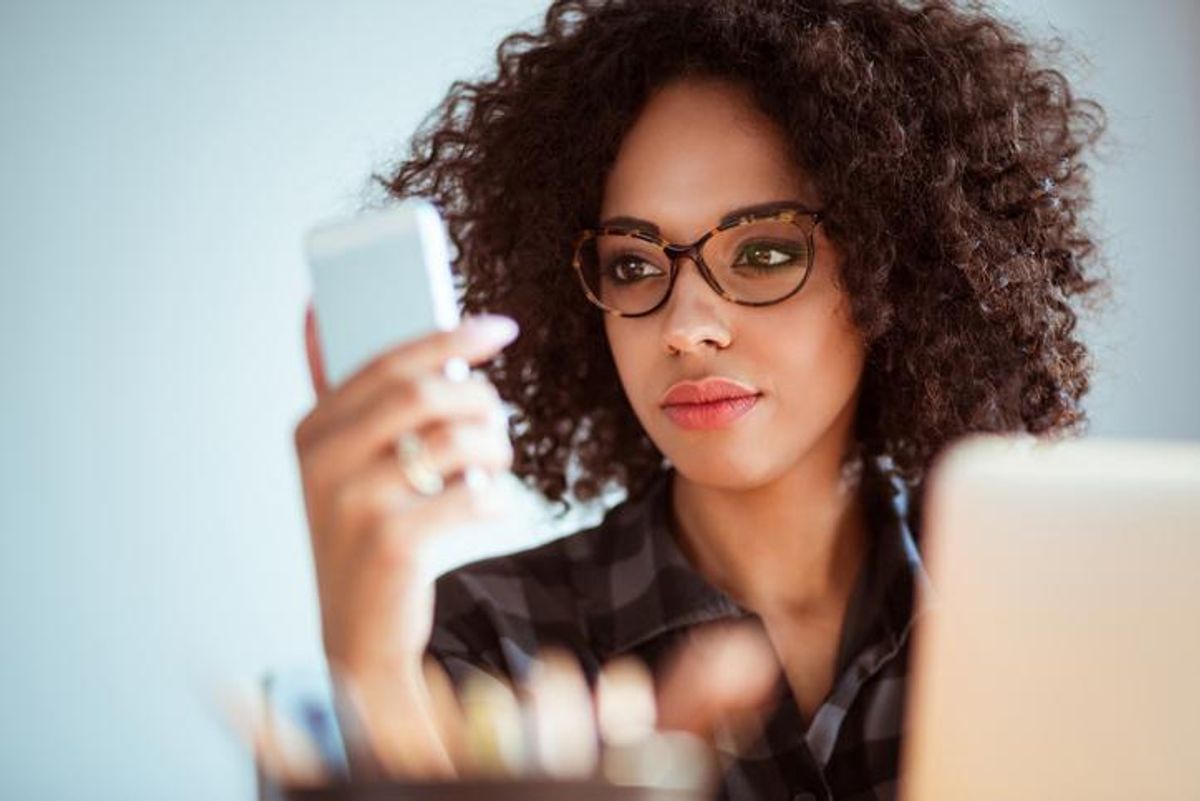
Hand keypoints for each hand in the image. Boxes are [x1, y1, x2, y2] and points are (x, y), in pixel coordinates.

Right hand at [294, 302, 519, 774]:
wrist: (358, 638)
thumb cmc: (365, 539)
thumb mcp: (349, 470)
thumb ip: (364, 405)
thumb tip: (355, 322)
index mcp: (312, 431)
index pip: (388, 362)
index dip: (450, 338)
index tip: (500, 328)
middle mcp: (322, 462)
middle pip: (423, 394)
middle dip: (478, 397)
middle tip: (498, 417)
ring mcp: (353, 505)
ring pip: (454, 441)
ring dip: (493, 449)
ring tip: (492, 467)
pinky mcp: (391, 545)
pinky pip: (470, 498)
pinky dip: (494, 500)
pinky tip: (488, 508)